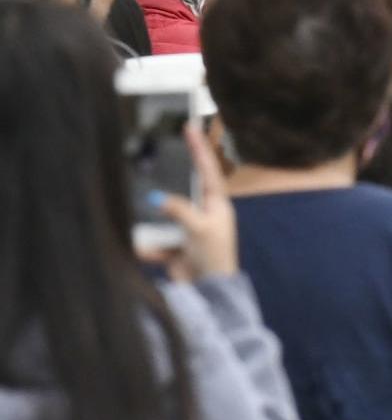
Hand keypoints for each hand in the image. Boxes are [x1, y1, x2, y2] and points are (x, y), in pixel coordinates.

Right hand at [145, 125, 238, 280]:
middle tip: (153, 169)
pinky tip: (149, 254)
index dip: (199, 148)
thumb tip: (156, 197)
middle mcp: (201, 213)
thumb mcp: (200, 229)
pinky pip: (155, 240)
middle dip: (165, 189)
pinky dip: (150, 248)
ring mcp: (186, 229)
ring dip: (154, 225)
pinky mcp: (173, 245)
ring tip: (151, 225)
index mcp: (216, 204)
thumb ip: (179, 210)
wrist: (209, 293)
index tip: (191, 126)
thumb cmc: (214, 257)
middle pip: (179, 192)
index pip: (207, 170)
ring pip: (162, 216)